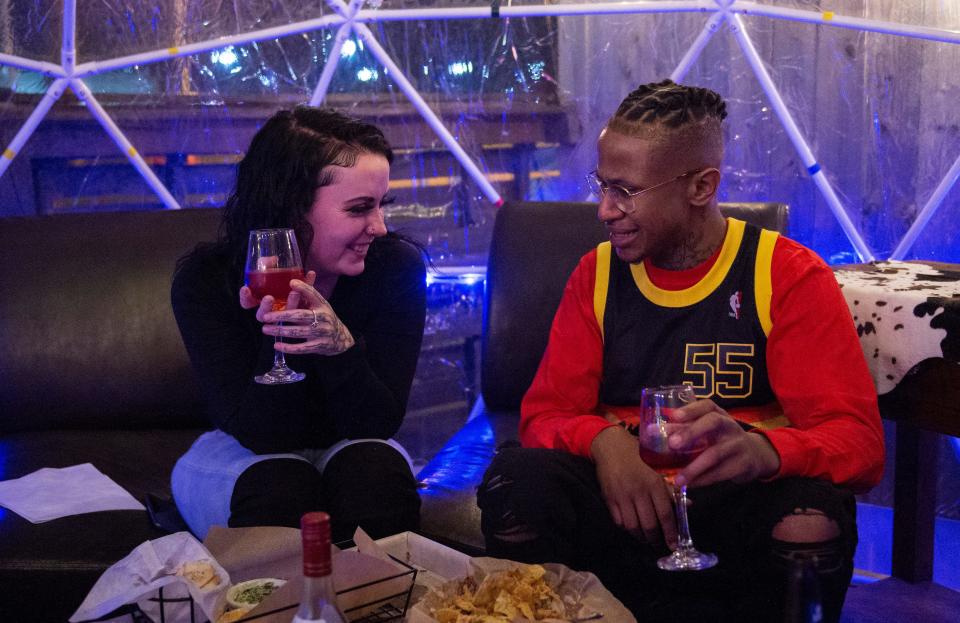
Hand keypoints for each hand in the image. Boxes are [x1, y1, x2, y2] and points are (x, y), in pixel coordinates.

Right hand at [239, 269, 317, 310]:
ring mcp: (286, 311)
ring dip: (290, 303)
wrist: (299, 278)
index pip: (247, 303)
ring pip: (286, 313)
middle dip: (265, 307)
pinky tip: (310, 274)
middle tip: (269, 297)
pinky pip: (306, 299)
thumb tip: (273, 260)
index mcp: (258, 299)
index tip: (245, 288)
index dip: (245, 298)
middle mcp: (271, 309)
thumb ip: (266, 263)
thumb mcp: (269, 268)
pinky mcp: (301, 307)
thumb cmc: (276, 274)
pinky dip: (309, 285)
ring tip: (294, 292)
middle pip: (263, 315)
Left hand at [260, 279, 355, 355]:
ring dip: (280, 331)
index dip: (303, 289)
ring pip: (298, 332)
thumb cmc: (325, 318)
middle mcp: (323, 317)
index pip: (313, 294)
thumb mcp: (320, 304)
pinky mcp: (319, 346)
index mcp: (322, 305)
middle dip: (282, 316)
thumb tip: (292, 280)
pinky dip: (288, 347)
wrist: (341, 339)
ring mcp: (321, 332)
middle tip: (266, 317)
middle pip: (300, 315)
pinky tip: (276, 345)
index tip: (291, 283)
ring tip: (265, 329)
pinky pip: (302, 348)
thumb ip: (307, 294)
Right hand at [591, 426, 677, 547]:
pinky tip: (632, 527)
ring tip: (645, 539)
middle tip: (658, 544)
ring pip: (633, 526)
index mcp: (654, 483)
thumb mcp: (658, 468)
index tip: (674, 545)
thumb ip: (671, 488)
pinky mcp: (609, 498)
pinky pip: (619, 521)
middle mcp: (639, 492)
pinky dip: (626, 528)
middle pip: (649, 525)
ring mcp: (622, 496)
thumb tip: (689, 505)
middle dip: (655, 539)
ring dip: (640, 537)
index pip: (665, 515)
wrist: (611, 445)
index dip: (670, 533)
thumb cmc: (638, 455)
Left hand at [666, 399, 780, 488]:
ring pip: (715, 454)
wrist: (755, 455)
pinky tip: (690, 485)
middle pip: (712, 422)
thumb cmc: (721, 439)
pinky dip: (704, 480)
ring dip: (694, 467)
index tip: (674, 416)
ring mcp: (737, 444)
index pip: (706, 405)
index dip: (690, 409)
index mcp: (718, 414)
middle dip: (691, 431)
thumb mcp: (708, 430)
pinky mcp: (743, 464)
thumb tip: (651, 432)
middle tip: (672, 444)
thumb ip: (685, 429)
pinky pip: (721, 473)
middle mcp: (729, 425)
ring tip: (677, 479)